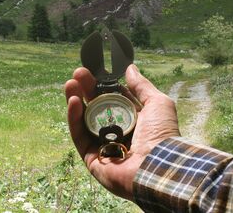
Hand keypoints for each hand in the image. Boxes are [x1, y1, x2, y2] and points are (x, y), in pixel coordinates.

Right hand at [64, 64, 179, 199]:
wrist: (159, 165)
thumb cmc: (162, 134)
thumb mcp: (157, 103)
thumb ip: (141, 86)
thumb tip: (130, 68)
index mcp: (132, 121)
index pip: (111, 100)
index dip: (101, 85)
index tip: (93, 71)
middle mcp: (116, 133)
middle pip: (95, 108)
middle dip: (85, 90)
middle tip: (78, 74)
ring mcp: (102, 146)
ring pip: (84, 121)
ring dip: (75, 102)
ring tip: (70, 84)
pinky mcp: (92, 158)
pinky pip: (80, 136)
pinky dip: (74, 119)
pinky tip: (74, 102)